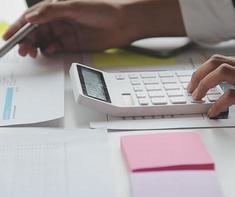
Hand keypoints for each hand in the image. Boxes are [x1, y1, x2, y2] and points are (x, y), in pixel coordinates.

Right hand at [3, 0, 184, 56]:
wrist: (124, 23)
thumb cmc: (103, 10)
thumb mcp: (75, 7)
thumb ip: (51, 12)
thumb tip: (31, 18)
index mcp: (55, 9)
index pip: (32, 18)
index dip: (18, 27)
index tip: (8, 37)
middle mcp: (58, 21)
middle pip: (35, 32)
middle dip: (26, 40)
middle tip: (23, 50)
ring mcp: (65, 33)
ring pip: (44, 42)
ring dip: (36, 47)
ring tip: (33, 53)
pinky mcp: (73, 44)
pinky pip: (56, 50)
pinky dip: (50, 52)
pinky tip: (49, 52)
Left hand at [188, 55, 234, 123]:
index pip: (225, 59)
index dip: (206, 69)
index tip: (198, 79)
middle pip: (217, 61)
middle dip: (198, 73)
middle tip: (192, 87)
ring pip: (220, 73)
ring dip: (202, 85)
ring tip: (196, 97)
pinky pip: (229, 96)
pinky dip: (216, 104)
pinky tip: (213, 112)